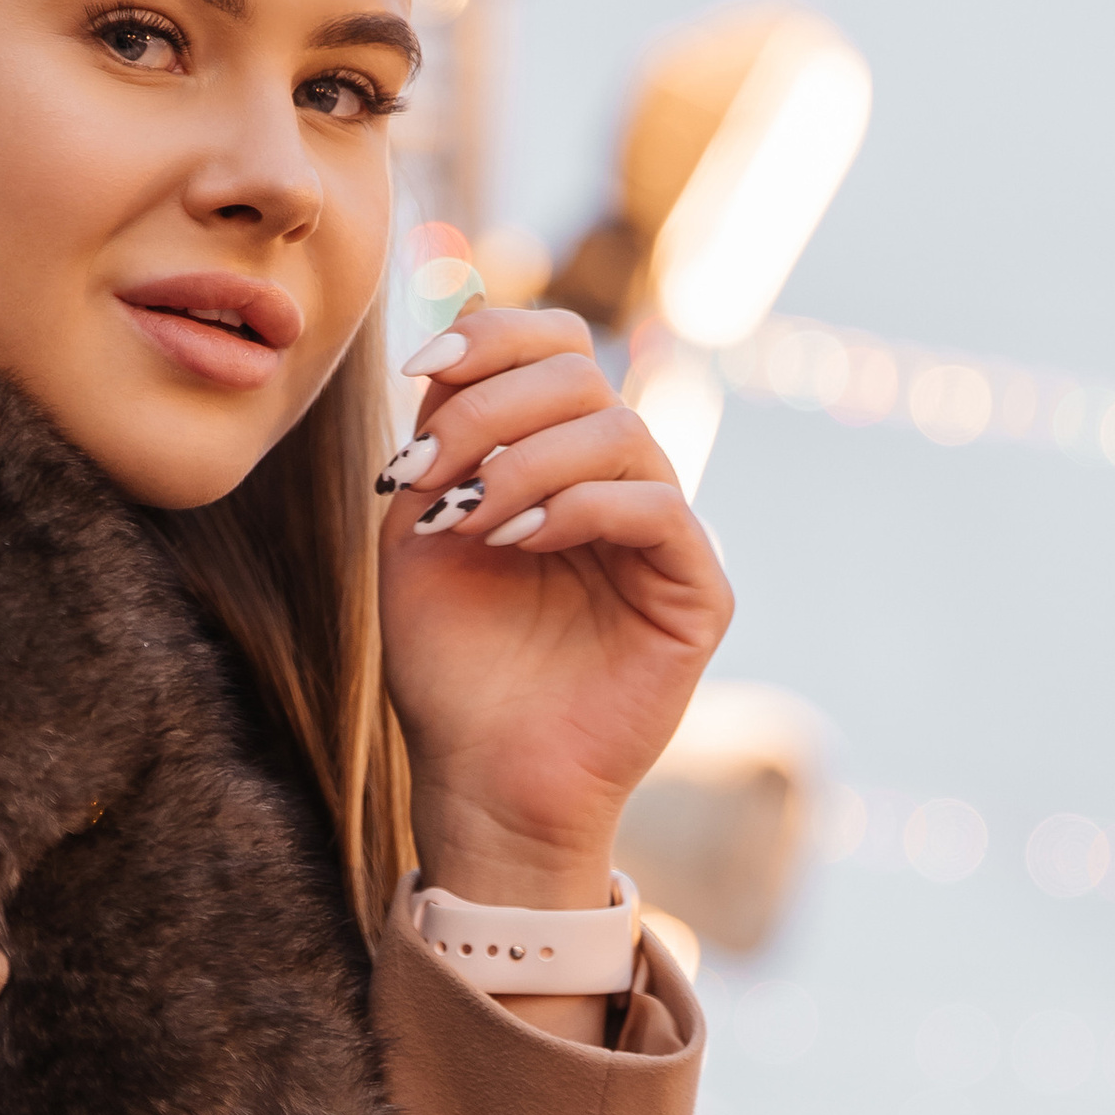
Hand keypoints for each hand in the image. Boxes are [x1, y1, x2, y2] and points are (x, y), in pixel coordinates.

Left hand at [379, 306, 731, 910]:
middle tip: (428, 466)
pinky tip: (517, 541)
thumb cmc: (449, 666)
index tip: (419, 367)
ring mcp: (662, 538)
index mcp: (557, 460)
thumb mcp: (418, 529)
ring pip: (621, 432)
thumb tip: (453, 336)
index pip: (557, 350)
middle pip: (584, 375)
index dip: (495, 335)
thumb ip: (441, 436)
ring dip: (526, 460)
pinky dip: (580, 506)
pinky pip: (659, 509)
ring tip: (467, 517)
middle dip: (492, 405)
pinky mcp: (696, 594)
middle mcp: (618, 486)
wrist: (477, 778)